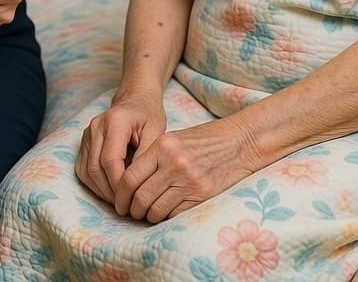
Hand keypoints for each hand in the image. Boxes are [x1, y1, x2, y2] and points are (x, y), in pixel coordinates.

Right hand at [75, 89, 166, 205]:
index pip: (110, 160)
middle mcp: (96, 126)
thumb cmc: (149, 115)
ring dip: (102, 191)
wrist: (135, 98)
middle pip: (95, 168)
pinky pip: (83, 169)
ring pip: (87, 172)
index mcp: (115, 120)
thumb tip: (137, 185)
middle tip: (127, 205)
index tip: (132, 198)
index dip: (119, 184)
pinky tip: (110, 191)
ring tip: (121, 200)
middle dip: (110, 192)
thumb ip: (146, 156)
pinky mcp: (84, 142)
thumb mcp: (157, 132)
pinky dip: (95, 185)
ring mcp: (87, 133)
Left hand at [111, 116, 248, 222]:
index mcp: (162, 147)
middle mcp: (173, 164)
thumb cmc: (203, 141)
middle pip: (140, 197)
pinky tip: (166, 213)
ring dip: (148, 216)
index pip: (130, 178)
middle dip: (132, 210)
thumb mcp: (173, 140)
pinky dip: (166, 217)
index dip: (120, 195)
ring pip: (155, 210)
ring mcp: (189, 181)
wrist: (238, 143)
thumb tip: (129, 184)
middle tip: (130, 212)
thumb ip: (152, 158)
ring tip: (147, 214)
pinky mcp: (202, 196)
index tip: (119, 203)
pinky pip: (175, 215)